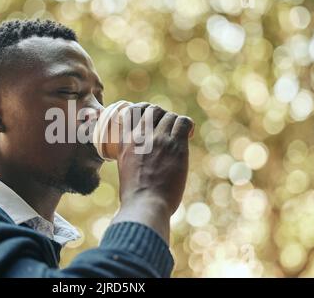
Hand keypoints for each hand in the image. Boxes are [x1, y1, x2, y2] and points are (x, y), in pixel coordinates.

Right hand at [112, 103, 193, 241]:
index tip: (149, 119)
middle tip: (167, 128)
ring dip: (175, 122)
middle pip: (152, 110)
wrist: (145, 205)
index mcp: (125, 142)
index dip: (142, 110)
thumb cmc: (135, 196)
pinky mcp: (175, 146)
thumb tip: (138, 162)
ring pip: (169, 115)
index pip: (132, 111)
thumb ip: (130, 159)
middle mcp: (141, 136)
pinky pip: (184, 123)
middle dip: (161, 115)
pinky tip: (189, 134)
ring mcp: (158, 140)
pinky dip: (187, 125)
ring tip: (179, 134)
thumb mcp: (124, 170)